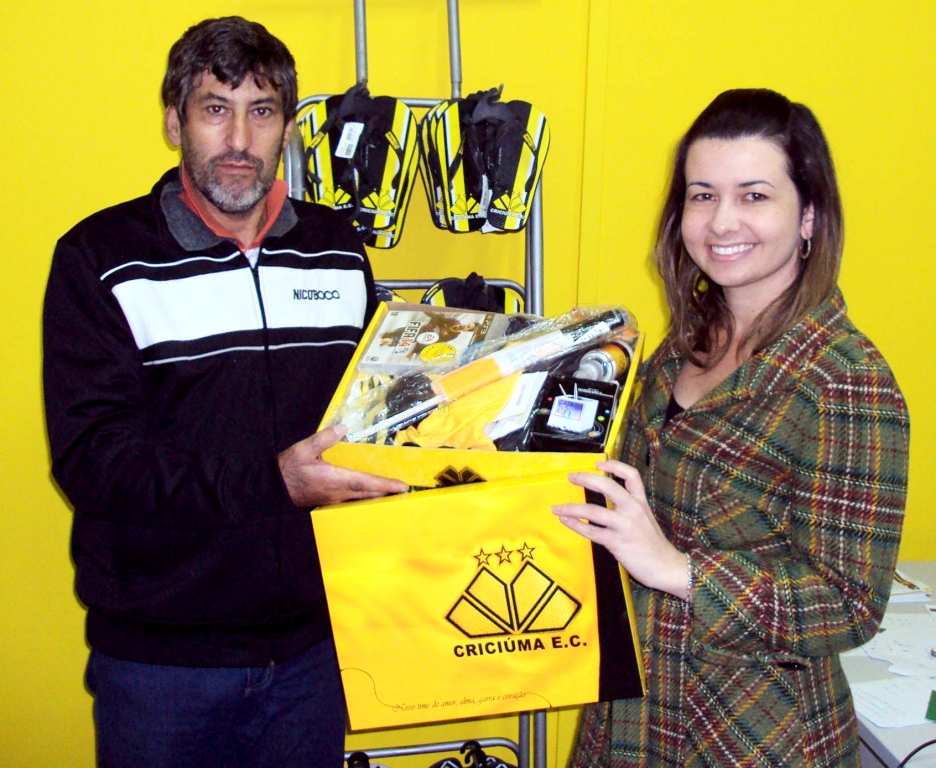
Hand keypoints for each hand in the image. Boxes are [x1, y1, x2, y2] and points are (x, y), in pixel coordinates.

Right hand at [278, 424, 408, 506]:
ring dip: (377, 495)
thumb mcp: (303, 449)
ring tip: (391, 490)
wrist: (274, 489)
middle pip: (368, 494)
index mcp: (335, 479)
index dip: (385, 485)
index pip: (366, 482)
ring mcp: (335, 499)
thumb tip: (342, 428)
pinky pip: (353, 499)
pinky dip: (365, 495)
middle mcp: (339, 492)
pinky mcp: (330, 500)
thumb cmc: (289, 469)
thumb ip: (323, 438)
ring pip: (362, 498)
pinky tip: (369, 492)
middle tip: (403, 490)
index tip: (402, 487)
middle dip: (387, 492)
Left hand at [552, 460, 688, 598]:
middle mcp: (633, 510)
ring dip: (571, 508)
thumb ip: (630, 507)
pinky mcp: (617, 542)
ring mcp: (625, 526)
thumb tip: (608, 497)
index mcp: (641, 502)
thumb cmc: (653, 544)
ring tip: (556, 508)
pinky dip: (575, 525)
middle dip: (586, 479)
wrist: (666, 567)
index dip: (614, 466)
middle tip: (571, 477)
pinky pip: (591, 531)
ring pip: (593, 511)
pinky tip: (565, 521)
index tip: (598, 463)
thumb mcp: (645, 519)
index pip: (631, 475)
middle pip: (608, 486)